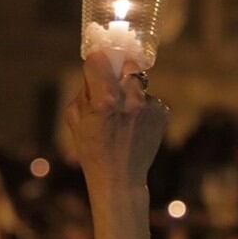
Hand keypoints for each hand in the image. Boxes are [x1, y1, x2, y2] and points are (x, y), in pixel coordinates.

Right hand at [65, 52, 169, 238]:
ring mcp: (150, 105)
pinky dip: (141, 106)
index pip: (99, 59)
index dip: (94, 63)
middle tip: (112, 84)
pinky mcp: (162, 112)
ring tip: (124, 115)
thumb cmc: (92, 150)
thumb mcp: (75, 119)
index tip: (94, 66)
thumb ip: (84, 92)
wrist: (120, 179)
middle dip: (118, 71)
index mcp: (105, 100)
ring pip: (138, 82)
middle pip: (126, 64)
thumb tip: (94, 73)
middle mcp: (130, 99)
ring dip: (130, 91)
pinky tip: (135, 125)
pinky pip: (149, 98)